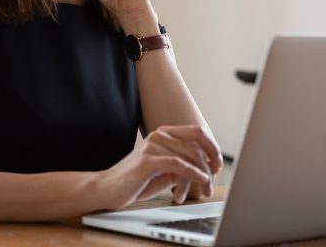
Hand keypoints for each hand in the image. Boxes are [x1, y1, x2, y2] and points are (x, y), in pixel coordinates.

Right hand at [94, 125, 222, 209]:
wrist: (108, 188)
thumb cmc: (136, 181)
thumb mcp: (166, 170)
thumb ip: (184, 164)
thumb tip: (209, 167)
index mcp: (165, 134)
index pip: (198, 132)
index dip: (213, 147)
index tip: (218, 165)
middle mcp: (160, 135)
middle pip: (197, 146)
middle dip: (210, 166)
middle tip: (211, 184)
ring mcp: (153, 146)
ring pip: (190, 157)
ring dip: (200, 178)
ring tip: (201, 193)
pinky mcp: (147, 160)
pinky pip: (178, 164)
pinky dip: (193, 173)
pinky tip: (201, 180)